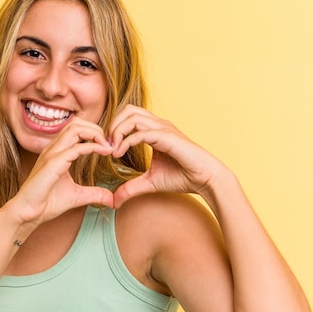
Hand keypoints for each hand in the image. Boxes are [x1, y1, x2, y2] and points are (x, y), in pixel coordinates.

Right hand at [6, 118, 114, 229]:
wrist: (28, 213)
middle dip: (97, 129)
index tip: (109, 147)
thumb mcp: (77, 196)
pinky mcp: (53, 164)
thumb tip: (112, 199)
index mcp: (57, 152)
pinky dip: (92, 147)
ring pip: (75, 129)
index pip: (76, 129)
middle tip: (110, 144)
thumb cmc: (46, 203)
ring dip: (95, 134)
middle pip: (77, 123)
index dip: (95, 133)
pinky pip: (75, 148)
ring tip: (108, 147)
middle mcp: (53, 149)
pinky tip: (104, 153)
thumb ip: (94, 194)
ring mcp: (52, 154)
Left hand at [108, 105, 226, 207]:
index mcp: (155, 130)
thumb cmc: (183, 177)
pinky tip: (119, 153)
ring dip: (117, 131)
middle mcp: (159, 125)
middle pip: (128, 110)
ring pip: (133, 117)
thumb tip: (115, 201)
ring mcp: (164, 129)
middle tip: (106, 146)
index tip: (106, 149)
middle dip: (112, 125)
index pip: (128, 116)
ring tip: (112, 150)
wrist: (206, 179)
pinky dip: (127, 141)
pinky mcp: (168, 137)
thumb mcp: (150, 182)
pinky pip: (142, 132)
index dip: (114, 129)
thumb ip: (131, 188)